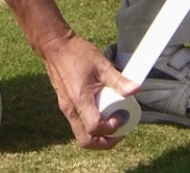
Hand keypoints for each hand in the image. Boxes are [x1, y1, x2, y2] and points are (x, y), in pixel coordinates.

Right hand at [38, 33, 140, 148]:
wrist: (54, 46)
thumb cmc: (77, 54)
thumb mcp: (101, 65)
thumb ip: (118, 80)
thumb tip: (135, 90)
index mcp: (79, 100)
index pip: (94, 128)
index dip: (111, 128)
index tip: (120, 118)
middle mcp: (70, 109)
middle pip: (86, 141)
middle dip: (105, 142)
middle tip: (119, 131)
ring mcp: (66, 109)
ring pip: (81, 134)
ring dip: (98, 135)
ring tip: (112, 123)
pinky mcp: (65, 105)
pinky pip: (78, 124)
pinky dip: (90, 126)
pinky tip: (101, 112)